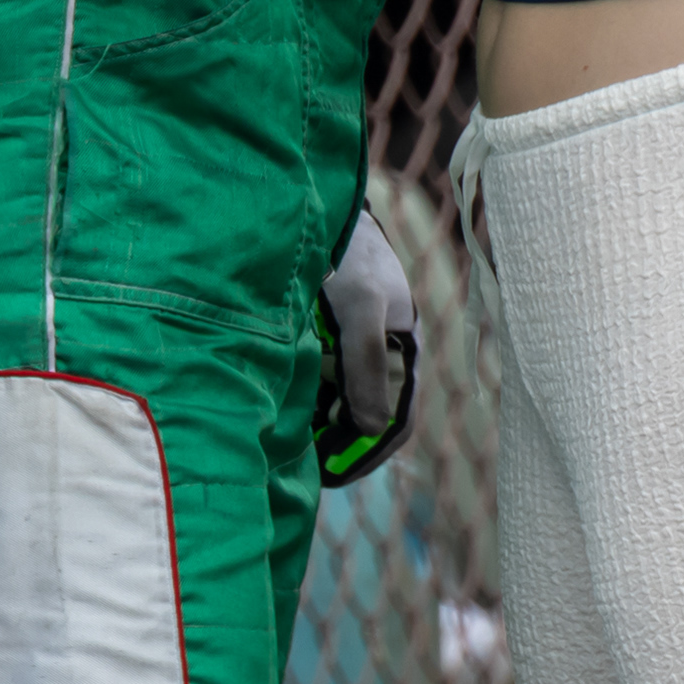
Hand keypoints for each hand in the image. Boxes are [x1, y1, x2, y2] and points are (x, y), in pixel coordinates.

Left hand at [313, 205, 420, 484]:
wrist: (323, 209)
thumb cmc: (350, 256)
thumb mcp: (360, 308)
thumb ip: (366, 366)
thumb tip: (368, 429)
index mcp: (405, 352)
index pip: (397, 421)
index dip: (369, 455)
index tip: (333, 474)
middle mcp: (381, 355)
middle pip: (365, 417)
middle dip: (337, 442)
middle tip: (301, 460)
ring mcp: (353, 348)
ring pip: (340, 402)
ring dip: (319, 422)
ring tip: (285, 437)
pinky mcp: (328, 338)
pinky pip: (319, 380)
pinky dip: (303, 397)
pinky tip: (278, 400)